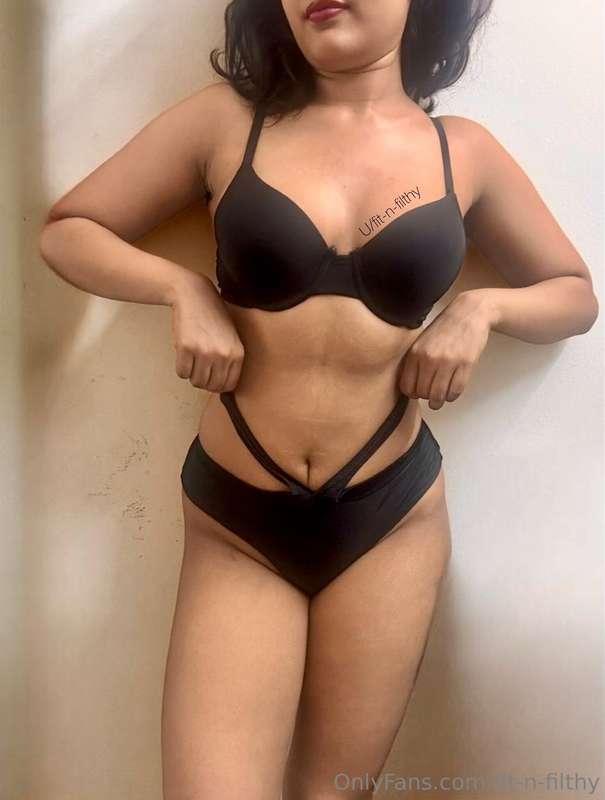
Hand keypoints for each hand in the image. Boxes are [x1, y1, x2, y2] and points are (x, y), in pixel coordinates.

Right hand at [168, 271, 244, 392]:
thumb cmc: (213, 317)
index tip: (211, 380)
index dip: (218, 386)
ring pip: (196, 381)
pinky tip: (184, 355)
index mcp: (237, 354)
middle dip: (204, 381)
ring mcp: (204, 352)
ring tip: (193, 361)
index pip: (229, 385)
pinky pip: (182, 373)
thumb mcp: (231, 338)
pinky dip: (181, 368)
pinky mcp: (186, 348)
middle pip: (211, 386)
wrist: (195, 295)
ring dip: (192, 375)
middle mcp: (223, 355)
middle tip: (199, 369)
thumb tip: (220, 386)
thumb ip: (229, 360)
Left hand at [398, 292, 493, 409]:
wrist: (469, 313)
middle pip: (423, 393)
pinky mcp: (466, 365)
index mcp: (415, 353)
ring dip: (440, 401)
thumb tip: (411, 386)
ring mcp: (448, 362)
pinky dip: (453, 395)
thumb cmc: (445, 327)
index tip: (418, 393)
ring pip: (439, 395)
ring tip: (441, 399)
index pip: (407, 386)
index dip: (412, 393)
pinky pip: (456, 390)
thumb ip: (414, 361)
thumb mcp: (421, 341)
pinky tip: (451, 392)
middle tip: (431, 396)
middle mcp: (429, 359)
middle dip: (427, 398)